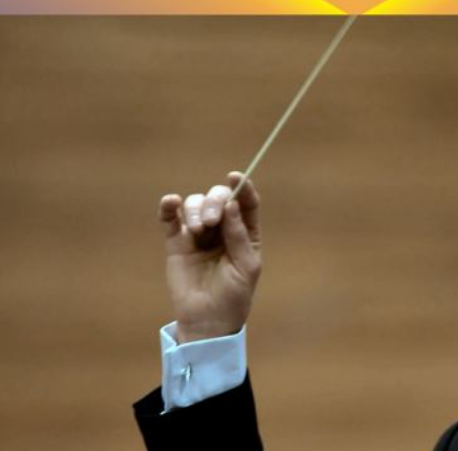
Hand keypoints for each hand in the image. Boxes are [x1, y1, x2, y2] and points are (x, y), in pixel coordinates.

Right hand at [158, 172, 261, 343]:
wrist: (208, 322)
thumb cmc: (234, 295)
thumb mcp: (246, 266)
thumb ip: (239, 235)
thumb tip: (231, 205)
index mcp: (245, 232)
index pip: (246, 202)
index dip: (242, 186)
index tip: (235, 177)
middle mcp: (223, 227)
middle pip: (219, 198)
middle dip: (215, 202)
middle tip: (212, 221)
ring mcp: (199, 233)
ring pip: (195, 204)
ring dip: (197, 209)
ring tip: (199, 230)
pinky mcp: (177, 242)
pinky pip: (170, 219)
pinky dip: (169, 207)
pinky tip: (170, 203)